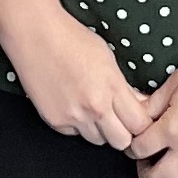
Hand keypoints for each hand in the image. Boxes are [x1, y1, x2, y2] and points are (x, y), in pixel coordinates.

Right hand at [4, 6, 151, 149]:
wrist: (35, 35)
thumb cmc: (72, 38)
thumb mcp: (108, 58)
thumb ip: (124, 86)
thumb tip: (139, 103)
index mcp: (112, 88)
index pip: (139, 125)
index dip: (142, 124)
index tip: (138, 118)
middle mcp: (94, 107)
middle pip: (122, 142)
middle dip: (123, 132)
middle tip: (119, 119)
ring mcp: (73, 117)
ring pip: (97, 140)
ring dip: (100, 130)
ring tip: (92, 108)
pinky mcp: (54, 121)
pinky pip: (74, 134)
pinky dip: (77, 125)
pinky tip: (72, 104)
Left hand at [128, 39, 177, 177]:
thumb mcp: (173, 82)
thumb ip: (152, 104)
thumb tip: (138, 116)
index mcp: (171, 129)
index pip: (140, 150)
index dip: (132, 147)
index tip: (135, 144)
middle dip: (147, 174)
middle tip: (147, 165)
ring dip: (177, 175)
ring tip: (175, 162)